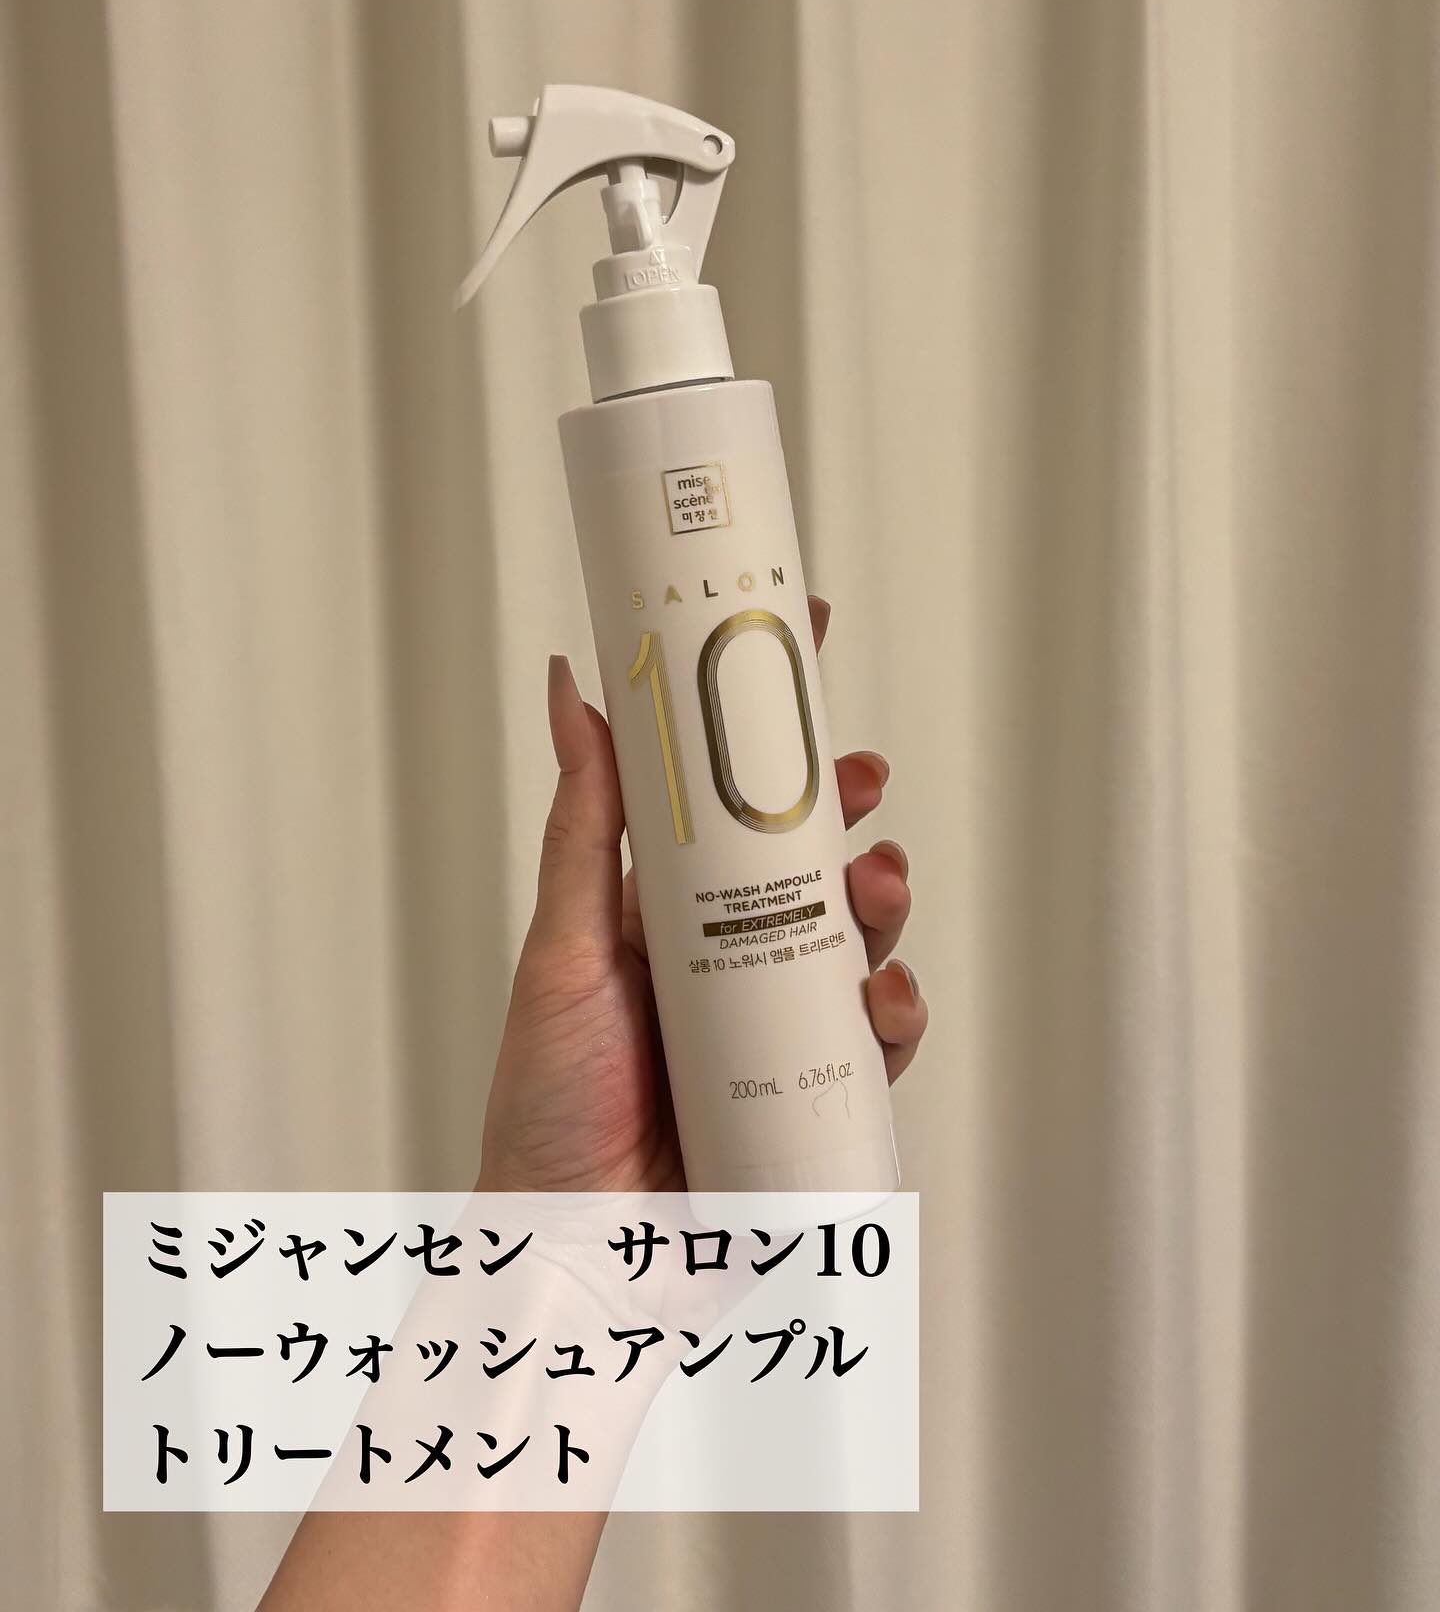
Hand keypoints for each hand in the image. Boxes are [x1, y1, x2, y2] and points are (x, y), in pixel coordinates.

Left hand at [477, 594, 925, 1194]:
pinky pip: (878, 1041)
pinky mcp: (816, 1095)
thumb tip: (573, 687)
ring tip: (873, 887)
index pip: (729, 804)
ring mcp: (777, 1029)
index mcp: (669, 916)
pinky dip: (898, 1010)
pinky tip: (883, 1000)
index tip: (809, 648)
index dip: (773, 730)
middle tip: (859, 783)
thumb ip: (585, 823)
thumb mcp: (565, 946)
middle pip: (808, 864)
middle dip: (847, 813)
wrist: (577, 1252)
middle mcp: (729, 963)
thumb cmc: (549, 1104)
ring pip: (856, 940)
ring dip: (881, 899)